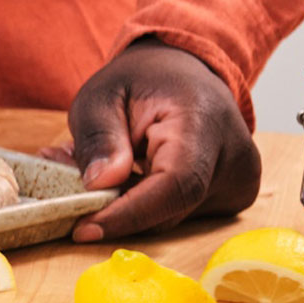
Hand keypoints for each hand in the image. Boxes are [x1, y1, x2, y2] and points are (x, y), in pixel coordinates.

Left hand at [56, 39, 261, 241]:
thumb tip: (100, 184)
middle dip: (111, 207)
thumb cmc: (144, 80)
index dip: (129, 214)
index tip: (83, 229)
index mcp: (204, 124)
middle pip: (168, 209)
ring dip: (121, 203)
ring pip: (169, 216)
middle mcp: (235, 159)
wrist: (187, 73)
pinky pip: (177, 213)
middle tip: (64, 183)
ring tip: (88, 168)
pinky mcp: (230, 196)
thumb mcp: (102, 94)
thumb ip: (99, 136)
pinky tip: (119, 176)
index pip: (174, 185)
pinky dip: (140, 203)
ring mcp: (239, 182)